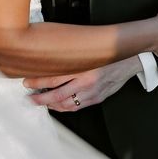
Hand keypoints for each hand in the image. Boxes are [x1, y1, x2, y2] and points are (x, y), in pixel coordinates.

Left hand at [23, 57, 141, 111]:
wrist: (130, 61)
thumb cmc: (108, 53)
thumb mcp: (88, 51)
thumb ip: (71, 56)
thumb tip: (51, 56)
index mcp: (82, 68)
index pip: (55, 77)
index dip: (39, 81)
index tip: (27, 81)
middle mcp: (86, 82)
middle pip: (57, 94)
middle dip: (40, 97)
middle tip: (29, 97)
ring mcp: (92, 93)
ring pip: (66, 104)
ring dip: (51, 104)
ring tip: (40, 101)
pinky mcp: (96, 99)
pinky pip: (76, 107)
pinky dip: (64, 108)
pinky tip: (57, 105)